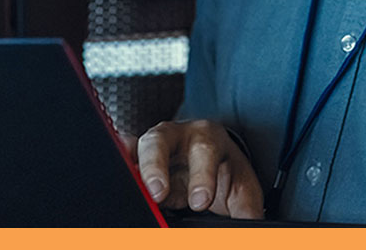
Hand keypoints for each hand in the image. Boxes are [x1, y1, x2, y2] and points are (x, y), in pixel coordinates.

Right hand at [128, 119, 263, 218]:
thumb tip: (250, 229)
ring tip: (135, 191)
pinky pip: (125, 155)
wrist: (215, 163)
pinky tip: (116, 172)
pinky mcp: (139, 159)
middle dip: (156, 166)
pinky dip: (120, 163)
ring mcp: (155, 146)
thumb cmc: (227, 173)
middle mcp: (178, 135)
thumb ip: (246, 210)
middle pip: (161, 140)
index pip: (204, 151)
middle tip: (158, 194)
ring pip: (138, 148)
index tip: (200, 202)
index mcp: (208, 138)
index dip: (201, 176)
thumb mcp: (243, 190)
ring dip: (135, 169)